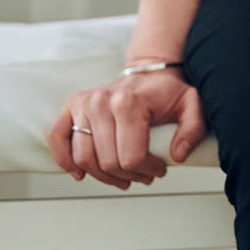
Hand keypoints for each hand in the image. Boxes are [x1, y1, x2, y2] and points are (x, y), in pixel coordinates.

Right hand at [45, 66, 205, 188]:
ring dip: (103, 177)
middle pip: (108, 162)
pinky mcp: (70, 108)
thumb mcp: (191, 105)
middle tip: (143, 175)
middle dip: (129, 175)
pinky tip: (80, 173)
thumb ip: (192, 129)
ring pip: (84, 159)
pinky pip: (57, 139)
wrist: (148, 72)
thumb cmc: (166, 91)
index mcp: (129, 103)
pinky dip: (65, 161)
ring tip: (122, 177)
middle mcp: (101, 102)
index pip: (131, 156)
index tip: (159, 169)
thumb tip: (177, 156)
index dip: (147, 170)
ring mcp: (83, 104)